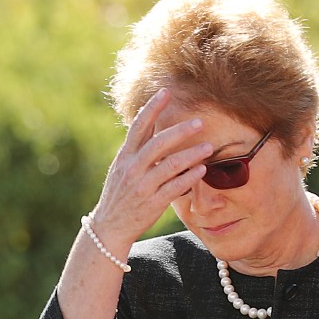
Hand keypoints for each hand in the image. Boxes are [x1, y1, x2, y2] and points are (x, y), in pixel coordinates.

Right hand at [91, 88, 211, 245]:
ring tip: (208, 147)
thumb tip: (154, 125)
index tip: (166, 92)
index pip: (138, 127)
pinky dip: (189, 177)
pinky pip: (174, 187)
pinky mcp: (152, 203)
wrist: (109, 227)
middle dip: (180, 131)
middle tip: (199, 122)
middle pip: (158, 143)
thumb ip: (138, 149)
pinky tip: (202, 170)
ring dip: (191, 154)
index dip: (152, 108)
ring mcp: (142, 186)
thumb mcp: (122, 168)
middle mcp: (132, 168)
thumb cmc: (121, 194)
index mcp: (125, 156)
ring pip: (170, 165)